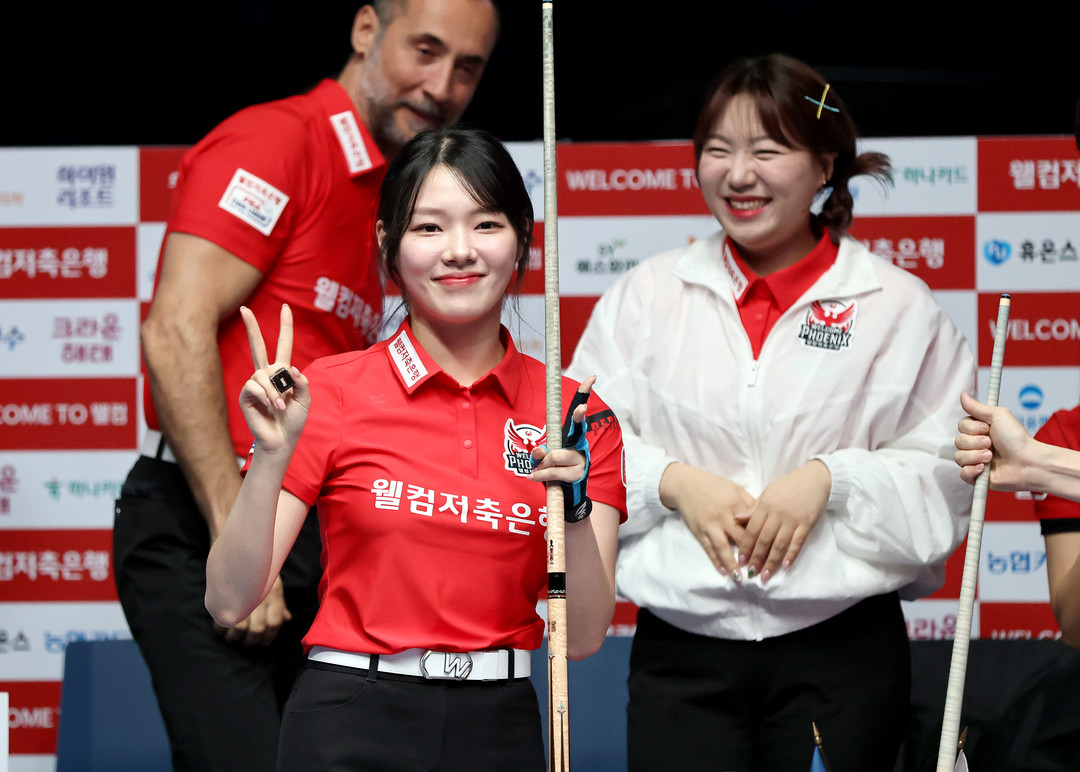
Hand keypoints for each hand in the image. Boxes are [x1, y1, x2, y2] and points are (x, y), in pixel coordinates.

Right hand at [215, 575, 290, 645]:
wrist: (238, 548)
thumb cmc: (259, 568)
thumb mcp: (273, 583)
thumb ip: (279, 603)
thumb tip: (287, 618)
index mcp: (273, 594)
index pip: (275, 623)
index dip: (270, 636)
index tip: (264, 642)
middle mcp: (259, 597)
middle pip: (257, 629)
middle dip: (251, 640)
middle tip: (246, 642)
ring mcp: (241, 597)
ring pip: (239, 628)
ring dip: (234, 637)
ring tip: (232, 637)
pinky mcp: (223, 597)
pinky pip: (222, 619)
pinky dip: (219, 628)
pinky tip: (220, 629)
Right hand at [238, 304, 309, 453]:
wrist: (282, 438)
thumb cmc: (294, 420)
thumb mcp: (305, 399)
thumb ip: (301, 382)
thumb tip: (289, 368)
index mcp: (284, 372)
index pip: (284, 345)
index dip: (285, 327)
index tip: (285, 308)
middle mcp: (268, 375)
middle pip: (258, 346)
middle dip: (251, 327)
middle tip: (244, 309)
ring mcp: (255, 384)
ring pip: (261, 374)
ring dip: (274, 391)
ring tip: (280, 406)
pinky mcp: (246, 395)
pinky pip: (253, 385)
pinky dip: (265, 395)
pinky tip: (271, 406)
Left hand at [530, 377, 594, 487]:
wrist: (570, 494)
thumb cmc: (556, 469)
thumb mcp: (545, 458)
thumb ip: (540, 452)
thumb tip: (539, 452)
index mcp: (573, 437)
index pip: (578, 415)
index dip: (584, 395)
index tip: (592, 378)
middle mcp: (579, 445)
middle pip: (577, 430)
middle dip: (576, 420)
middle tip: (575, 415)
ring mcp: (580, 460)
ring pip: (555, 456)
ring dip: (542, 465)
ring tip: (535, 471)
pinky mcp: (577, 475)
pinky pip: (553, 472)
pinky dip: (540, 475)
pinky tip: (533, 476)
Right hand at [659, 463, 754, 578]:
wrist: (685, 485)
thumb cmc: (714, 486)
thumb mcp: (736, 489)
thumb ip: (750, 503)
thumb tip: (765, 519)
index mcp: (736, 504)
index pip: (753, 525)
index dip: (763, 539)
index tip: (772, 552)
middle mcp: (723, 516)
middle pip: (740, 538)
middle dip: (750, 555)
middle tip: (759, 570)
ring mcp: (710, 525)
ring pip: (723, 547)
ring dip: (731, 563)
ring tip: (740, 577)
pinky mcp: (699, 531)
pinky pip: (708, 548)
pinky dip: (715, 560)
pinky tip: (723, 571)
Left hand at [736, 460, 829, 581]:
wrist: (815, 479)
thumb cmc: (788, 486)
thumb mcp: (768, 493)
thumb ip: (753, 508)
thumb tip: (737, 519)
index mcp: (765, 505)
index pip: (752, 530)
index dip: (746, 546)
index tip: (740, 560)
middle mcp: (777, 514)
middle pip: (764, 540)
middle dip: (756, 558)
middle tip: (751, 573)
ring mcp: (793, 519)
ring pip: (779, 544)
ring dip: (771, 562)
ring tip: (765, 575)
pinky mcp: (807, 523)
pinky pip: (798, 542)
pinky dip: (791, 555)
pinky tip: (785, 566)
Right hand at [955, 390, 1035, 489]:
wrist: (1027, 462)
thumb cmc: (1016, 439)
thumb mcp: (998, 416)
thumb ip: (977, 407)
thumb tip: (962, 393)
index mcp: (979, 431)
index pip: (961, 426)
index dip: (972, 428)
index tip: (987, 428)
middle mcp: (975, 445)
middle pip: (958, 441)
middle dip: (975, 442)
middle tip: (991, 443)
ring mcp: (975, 460)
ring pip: (958, 457)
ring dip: (976, 456)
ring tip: (991, 457)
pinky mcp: (976, 476)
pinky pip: (962, 473)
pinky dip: (973, 470)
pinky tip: (985, 469)